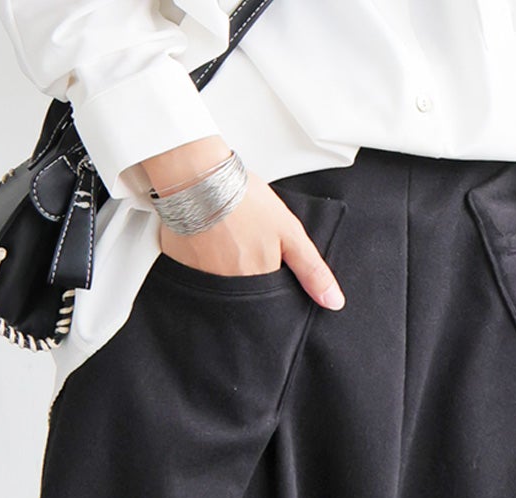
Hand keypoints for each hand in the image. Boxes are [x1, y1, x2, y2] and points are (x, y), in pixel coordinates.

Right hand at [136, 135, 344, 308]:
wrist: (197, 177)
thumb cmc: (243, 200)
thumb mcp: (290, 232)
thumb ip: (312, 270)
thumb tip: (334, 302)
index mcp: (258, 283)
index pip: (270, 302)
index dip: (272, 283)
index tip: (268, 262)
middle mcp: (229, 291)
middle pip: (245, 297)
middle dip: (248, 276)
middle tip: (244, 243)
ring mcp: (203, 283)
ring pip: (221, 287)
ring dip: (224, 269)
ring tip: (226, 239)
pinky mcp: (181, 270)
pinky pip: (195, 276)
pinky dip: (201, 262)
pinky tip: (206, 241)